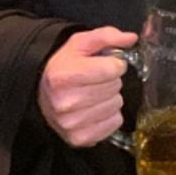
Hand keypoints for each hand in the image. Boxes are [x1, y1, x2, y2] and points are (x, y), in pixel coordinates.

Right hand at [38, 26, 137, 147]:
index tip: (108, 63)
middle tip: (97, 79)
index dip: (116, 63)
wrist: (44, 92)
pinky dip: (110, 115)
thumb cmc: (66, 65)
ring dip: (111, 97)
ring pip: (116, 105)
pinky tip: (96, 108)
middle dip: (111, 80)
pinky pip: (114, 123)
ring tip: (96, 93)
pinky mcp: (79, 139)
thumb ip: (107, 36)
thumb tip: (131, 38)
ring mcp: (71, 124)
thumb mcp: (82, 42)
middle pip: (115, 87)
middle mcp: (65, 102)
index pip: (111, 69)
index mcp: (64, 76)